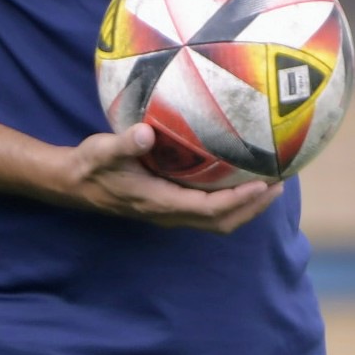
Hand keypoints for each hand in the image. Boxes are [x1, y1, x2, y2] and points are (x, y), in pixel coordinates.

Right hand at [59, 121, 283, 231]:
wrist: (73, 184)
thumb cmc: (91, 165)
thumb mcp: (104, 150)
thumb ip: (126, 144)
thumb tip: (146, 133)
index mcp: (160, 203)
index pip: (209, 209)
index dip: (239, 201)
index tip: (264, 184)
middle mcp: (170, 213)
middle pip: (223, 221)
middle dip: (253, 207)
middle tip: (280, 184)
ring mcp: (170, 212)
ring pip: (218, 219)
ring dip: (245, 206)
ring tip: (270, 184)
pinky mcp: (170, 205)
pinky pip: (208, 209)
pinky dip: (230, 200)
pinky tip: (239, 177)